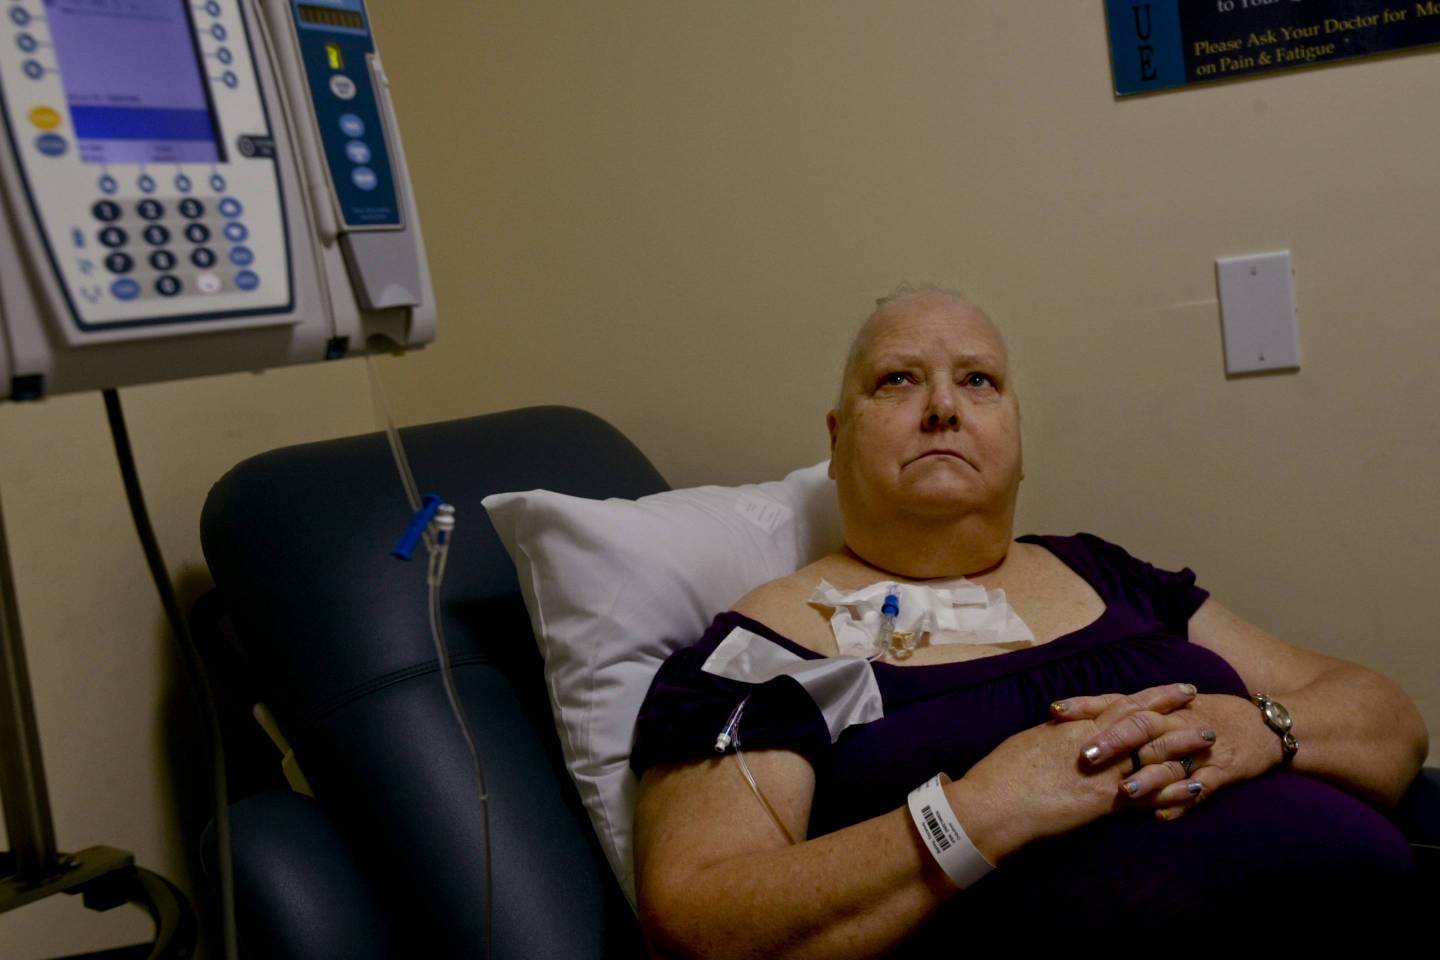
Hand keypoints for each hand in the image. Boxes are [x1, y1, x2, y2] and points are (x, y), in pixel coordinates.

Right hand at [959, 683, 1200, 858]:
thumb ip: (1059, 732)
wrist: (995, 803)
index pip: (1124, 703)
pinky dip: (1175, 790)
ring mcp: (1104, 773)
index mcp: (1076, 725)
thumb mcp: (1033, 739)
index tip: (1178, 688)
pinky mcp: (1105, 803)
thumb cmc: (1003, 772)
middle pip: (1146, 722)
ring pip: (1154, 754)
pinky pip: (1149, 794)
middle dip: (1177, 713)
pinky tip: (1196, 788)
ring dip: (1184, 747)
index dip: (1154, 695)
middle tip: (1204, 705)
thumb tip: (1069, 723)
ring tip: (1210, 741)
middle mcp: (1096, 744)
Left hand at [1052, 688, 1282, 819]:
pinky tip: (1164, 815)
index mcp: (1157, 707)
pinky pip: (1203, 787)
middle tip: (1085, 756)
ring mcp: (1199, 747)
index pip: (1116, 702)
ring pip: (1170, 760)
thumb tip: (1071, 721)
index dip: (1086, 706)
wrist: (1261, 726)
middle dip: (1113, 740)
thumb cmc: (1200, 716)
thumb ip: (1123, 715)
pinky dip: (1183, 800)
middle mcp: (1175, 722)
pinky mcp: (1222, 770)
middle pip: (1141, 727)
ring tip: (1122, 791)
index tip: (1054, 712)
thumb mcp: (1163, 709)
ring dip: (1146, 776)